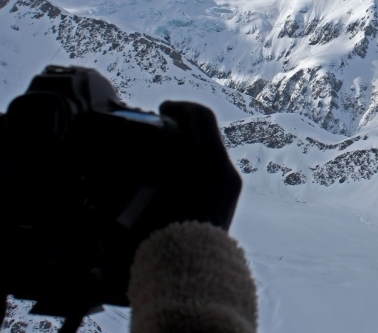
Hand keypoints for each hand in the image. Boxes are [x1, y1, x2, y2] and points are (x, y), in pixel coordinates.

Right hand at [151, 101, 241, 231]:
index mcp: (209, 158)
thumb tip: (148, 133)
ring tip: (157, 161)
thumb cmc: (162, 228)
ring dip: (186, 153)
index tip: (161, 111)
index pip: (201, 116)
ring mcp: (229, 189)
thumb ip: (151, 155)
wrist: (188, 272)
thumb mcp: (150, 185)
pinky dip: (192, 172)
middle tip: (156, 135)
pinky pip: (210, 177)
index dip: (180, 107)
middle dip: (182, 130)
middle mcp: (226, 170)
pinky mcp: (226, 207)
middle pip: (206, 136)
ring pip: (209, 158)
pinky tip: (168, 184)